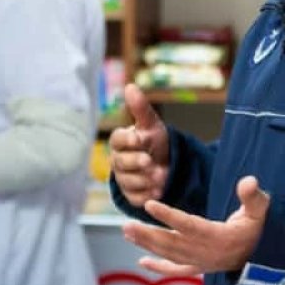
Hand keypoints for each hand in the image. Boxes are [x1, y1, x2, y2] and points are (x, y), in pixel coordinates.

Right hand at [109, 84, 170, 206]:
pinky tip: (158, 190)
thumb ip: (140, 109)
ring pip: (128, 181)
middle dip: (137, 162)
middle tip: (150, 162)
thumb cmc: (155, 142)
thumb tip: (130, 86)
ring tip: (160, 177)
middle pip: (122, 162)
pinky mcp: (130, 195)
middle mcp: (117, 160)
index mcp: (120, 141)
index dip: (128, 140)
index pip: (117, 139)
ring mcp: (122, 179)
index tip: (140, 139)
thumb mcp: (151, 125)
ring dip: (145, 179)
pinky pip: (135, 197)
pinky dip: (147, 194)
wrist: (167, 166)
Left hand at [123, 176, 269, 276]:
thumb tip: (249, 180)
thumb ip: (253, 196)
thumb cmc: (260, 227)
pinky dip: (160, 267)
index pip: (188, 225)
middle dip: (148, 234)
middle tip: (126, 225)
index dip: (168, 216)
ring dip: (148, 244)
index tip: (149, 205)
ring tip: (128, 232)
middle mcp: (207, 252)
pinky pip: (178, 270)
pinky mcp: (202, 268)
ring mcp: (202, 262)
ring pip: (170, 255)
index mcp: (218, 236)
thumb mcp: (261, 210)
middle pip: (173, 243)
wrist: (265, 255)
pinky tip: (143, 261)